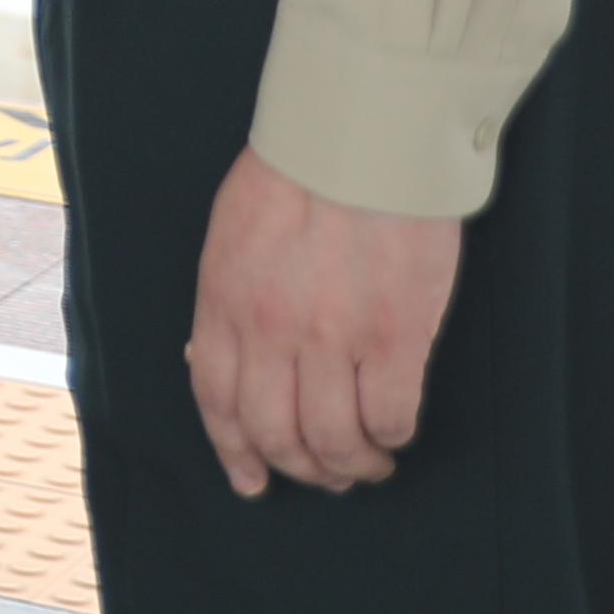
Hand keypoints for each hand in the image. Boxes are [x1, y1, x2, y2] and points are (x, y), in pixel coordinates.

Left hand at [185, 148, 460, 497]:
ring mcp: (332, 336)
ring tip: (371, 463)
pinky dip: (392, 436)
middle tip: (329, 475)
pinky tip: (397, 431)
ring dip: (353, 465)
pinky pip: (390, 416)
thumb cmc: (301, 170)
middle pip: (275, 434)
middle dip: (301, 469)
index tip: (252, 481)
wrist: (364, 132)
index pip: (215, 401)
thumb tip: (221, 356)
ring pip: (333, 439)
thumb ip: (228, 297)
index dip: (234, 451)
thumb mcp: (232, 231)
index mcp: (223, 301)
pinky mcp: (394, 335)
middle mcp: (269, 330)